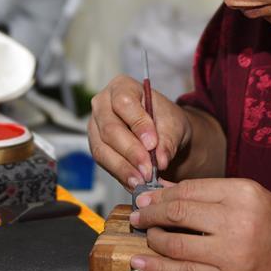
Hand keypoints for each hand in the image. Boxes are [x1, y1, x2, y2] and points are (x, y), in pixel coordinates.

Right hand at [87, 74, 191, 189]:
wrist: (161, 132)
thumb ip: (168, 139)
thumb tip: (161, 159)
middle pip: (110, 128)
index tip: (152, 143)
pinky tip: (134, 183)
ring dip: (123, 168)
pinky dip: (120, 174)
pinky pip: (103, 162)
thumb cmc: (165, 119)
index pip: (124, 103)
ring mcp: (95, 126)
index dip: (138, 124)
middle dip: (131, 152)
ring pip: (102, 148)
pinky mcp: (96, 146)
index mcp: (122, 87)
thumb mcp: (174, 123)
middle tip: (148, 169)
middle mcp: (102, 104)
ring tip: (142, 181)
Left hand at [129, 178, 270, 270]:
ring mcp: (233, 253)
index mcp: (243, 193)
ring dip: (153, 238)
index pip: (189, 189)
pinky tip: (141, 262)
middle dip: (151, 213)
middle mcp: (238, 220)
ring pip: (177, 243)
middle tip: (138, 214)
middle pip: (179, 213)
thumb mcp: (248, 196)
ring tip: (146, 234)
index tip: (146, 197)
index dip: (161, 194)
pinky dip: (158, 268)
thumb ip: (207, 192)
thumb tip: (164, 189)